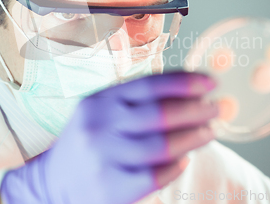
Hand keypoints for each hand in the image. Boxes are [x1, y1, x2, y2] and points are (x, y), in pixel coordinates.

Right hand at [0, 71, 218, 203]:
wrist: (52, 182)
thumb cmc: (88, 140)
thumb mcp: (102, 111)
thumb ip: (136, 100)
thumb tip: (188, 90)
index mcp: (100, 101)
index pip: (149, 85)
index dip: (184, 82)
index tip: (210, 82)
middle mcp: (100, 125)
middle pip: (159, 113)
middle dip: (196, 109)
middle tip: (216, 108)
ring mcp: (104, 157)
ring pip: (162, 145)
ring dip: (193, 137)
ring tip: (209, 132)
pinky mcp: (110, 187)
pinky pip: (154, 175)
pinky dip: (175, 166)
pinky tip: (184, 160)